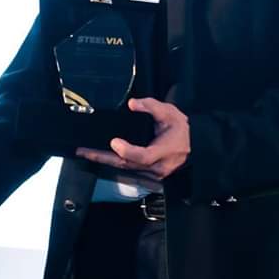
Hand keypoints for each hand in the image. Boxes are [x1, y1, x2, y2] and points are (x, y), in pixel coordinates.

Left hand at [75, 97, 189, 180]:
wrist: (195, 146)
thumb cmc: (181, 129)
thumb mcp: (170, 112)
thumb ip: (151, 106)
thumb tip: (132, 104)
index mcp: (163, 151)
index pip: (143, 156)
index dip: (128, 150)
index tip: (114, 141)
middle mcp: (156, 167)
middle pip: (126, 165)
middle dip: (103, 158)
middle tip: (84, 151)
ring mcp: (152, 174)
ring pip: (125, 169)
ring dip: (105, 161)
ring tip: (86, 153)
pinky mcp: (148, 175)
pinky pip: (128, 170)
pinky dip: (113, 163)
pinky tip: (100, 157)